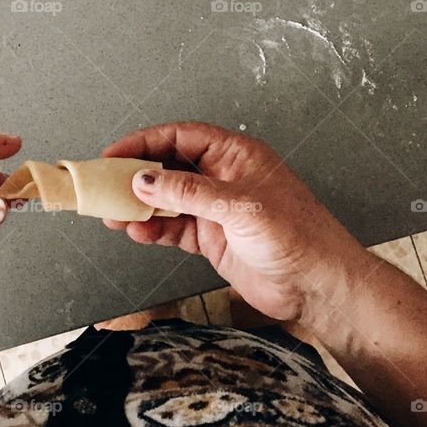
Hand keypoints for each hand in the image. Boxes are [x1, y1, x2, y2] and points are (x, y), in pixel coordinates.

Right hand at [103, 122, 368, 328]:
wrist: (321, 289)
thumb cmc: (299, 237)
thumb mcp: (240, 207)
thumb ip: (189, 193)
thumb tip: (144, 181)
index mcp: (234, 154)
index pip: (180, 137)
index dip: (145, 142)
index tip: (114, 154)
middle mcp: (222, 177)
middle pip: (168, 166)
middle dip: (136, 175)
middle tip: (106, 184)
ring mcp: (215, 209)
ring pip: (166, 199)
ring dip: (139, 206)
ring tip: (114, 214)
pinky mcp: (211, 238)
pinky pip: (173, 228)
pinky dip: (152, 230)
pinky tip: (137, 233)